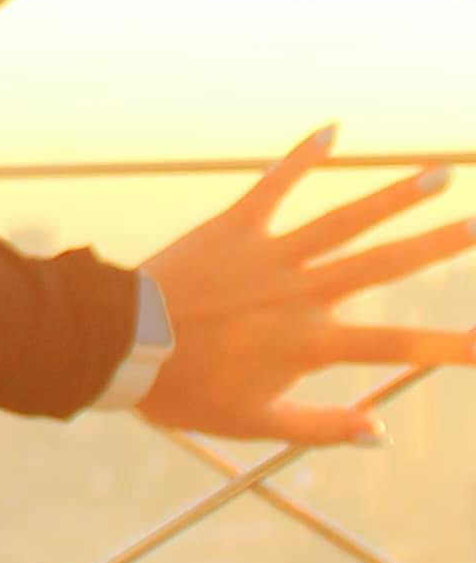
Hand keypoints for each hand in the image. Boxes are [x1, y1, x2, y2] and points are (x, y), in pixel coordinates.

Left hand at [141, 130, 475, 445]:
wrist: (119, 346)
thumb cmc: (186, 392)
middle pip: (384, 265)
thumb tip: (381, 434)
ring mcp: (269, 254)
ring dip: (394, 195)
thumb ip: (323, 428)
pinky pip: (275, 184)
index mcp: (310, 343)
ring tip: (438, 175)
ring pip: (344, 219)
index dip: (450, 347)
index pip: (397, 346)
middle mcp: (300, 293)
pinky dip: (303, 155)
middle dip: (438, 245)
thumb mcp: (256, 424)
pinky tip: (335, 128)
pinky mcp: (234, 226)